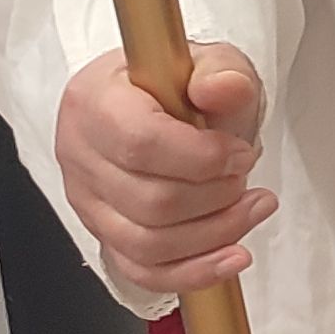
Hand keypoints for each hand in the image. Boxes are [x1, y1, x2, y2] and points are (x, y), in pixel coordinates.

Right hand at [53, 46, 273, 290]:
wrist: (164, 105)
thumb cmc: (180, 84)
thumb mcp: (210, 61)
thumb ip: (222, 71)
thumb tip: (222, 88)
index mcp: (95, 102)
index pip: (141, 144)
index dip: (202, 158)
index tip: (241, 154)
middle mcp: (79, 154)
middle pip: (150, 201)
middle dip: (217, 197)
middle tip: (247, 176)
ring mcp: (87, 201)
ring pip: (148, 243)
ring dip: (216, 233)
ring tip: (255, 207)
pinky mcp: (104, 235)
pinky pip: (143, 271)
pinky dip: (194, 271)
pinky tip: (233, 256)